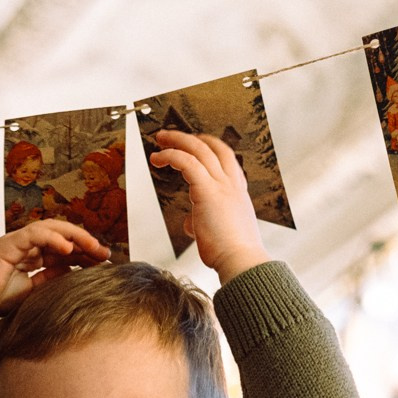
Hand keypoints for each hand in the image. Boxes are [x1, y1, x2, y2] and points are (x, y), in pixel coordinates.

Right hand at [0, 220, 108, 317]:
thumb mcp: (31, 293)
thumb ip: (49, 281)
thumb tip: (73, 276)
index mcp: (31, 256)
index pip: (63, 249)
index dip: (83, 253)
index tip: (103, 262)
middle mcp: (26, 245)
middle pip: (62, 236)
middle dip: (85, 243)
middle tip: (105, 254)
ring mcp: (17, 242)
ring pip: (52, 229)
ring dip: (75, 237)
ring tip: (93, 248)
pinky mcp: (9, 243)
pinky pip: (36, 234)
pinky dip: (54, 238)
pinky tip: (69, 247)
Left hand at [149, 131, 268, 281]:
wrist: (240, 261)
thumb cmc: (230, 254)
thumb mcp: (216, 232)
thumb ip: (202, 222)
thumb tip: (190, 223)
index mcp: (237, 192)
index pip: (226, 160)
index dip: (210, 147)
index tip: (195, 144)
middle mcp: (232, 184)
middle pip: (213, 148)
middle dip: (190, 138)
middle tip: (170, 135)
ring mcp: (222, 185)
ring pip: (199, 150)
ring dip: (177, 140)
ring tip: (159, 140)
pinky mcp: (207, 191)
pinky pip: (187, 163)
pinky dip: (171, 156)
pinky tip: (157, 158)